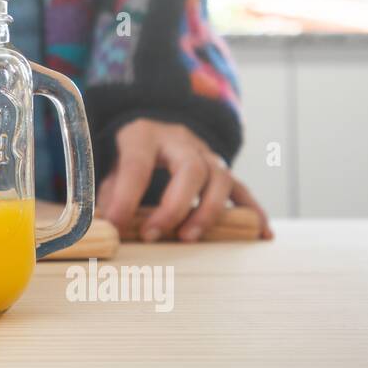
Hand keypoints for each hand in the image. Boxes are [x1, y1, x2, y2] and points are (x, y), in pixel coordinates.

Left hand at [97, 118, 272, 241]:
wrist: (155, 129)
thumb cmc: (130, 155)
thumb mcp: (111, 167)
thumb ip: (109, 195)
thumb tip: (107, 228)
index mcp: (144, 135)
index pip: (137, 165)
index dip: (127, 197)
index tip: (118, 225)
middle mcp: (180, 141)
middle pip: (190, 168)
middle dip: (175, 206)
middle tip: (155, 235)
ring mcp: (206, 154)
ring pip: (220, 178)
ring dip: (208, 212)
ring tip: (189, 238)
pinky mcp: (223, 171)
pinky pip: (243, 190)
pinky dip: (253, 212)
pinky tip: (260, 234)